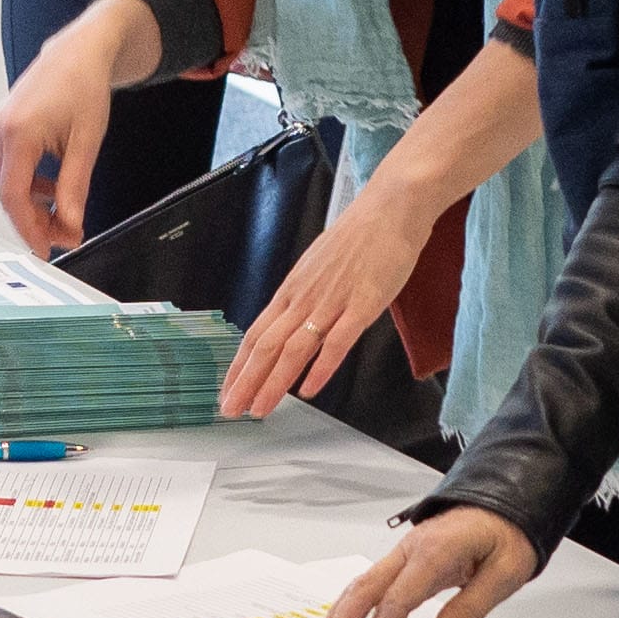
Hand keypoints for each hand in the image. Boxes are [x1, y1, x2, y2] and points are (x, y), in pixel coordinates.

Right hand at [0, 32, 121, 257]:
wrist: (74, 56)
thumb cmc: (82, 86)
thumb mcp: (86, 141)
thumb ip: (75, 186)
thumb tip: (70, 224)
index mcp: (17, 133)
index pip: (14, 197)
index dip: (30, 229)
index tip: (47, 249)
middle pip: (9, 195)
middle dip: (37, 221)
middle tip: (68, 236)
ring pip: (9, 185)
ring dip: (35, 206)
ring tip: (66, 215)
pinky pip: (10, 171)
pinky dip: (30, 187)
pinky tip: (53, 191)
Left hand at [222, 173, 441, 416]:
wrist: (390, 208)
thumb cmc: (359, 235)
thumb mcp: (318, 265)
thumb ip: (305, 294)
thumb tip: (291, 318)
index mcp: (293, 288)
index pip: (256, 333)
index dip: (239, 365)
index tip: (228, 389)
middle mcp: (304, 297)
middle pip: (266, 346)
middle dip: (245, 382)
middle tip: (229, 409)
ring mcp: (332, 301)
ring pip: (293, 349)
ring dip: (273, 383)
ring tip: (261, 409)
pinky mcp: (362, 304)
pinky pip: (336, 341)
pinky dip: (320, 368)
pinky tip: (309, 389)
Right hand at [302, 509, 539, 617]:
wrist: (507, 499)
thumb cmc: (509, 534)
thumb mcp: (506, 573)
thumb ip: (471, 609)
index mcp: (436, 553)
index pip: (398, 599)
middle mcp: (411, 549)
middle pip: (366, 589)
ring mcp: (404, 551)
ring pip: (363, 585)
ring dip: (337, 615)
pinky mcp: (405, 557)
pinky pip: (372, 582)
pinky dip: (351, 604)